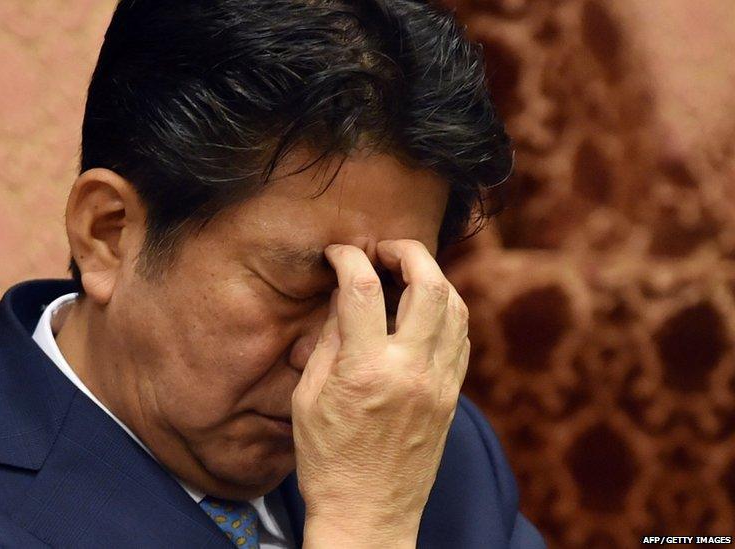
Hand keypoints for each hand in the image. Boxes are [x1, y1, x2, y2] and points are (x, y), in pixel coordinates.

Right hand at [292, 240, 470, 547]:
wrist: (368, 514)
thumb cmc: (327, 461)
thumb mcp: (307, 398)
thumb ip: (328, 341)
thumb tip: (342, 297)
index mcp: (366, 371)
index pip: (363, 288)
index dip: (348, 258)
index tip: (337, 253)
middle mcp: (411, 370)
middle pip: (429, 283)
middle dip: (406, 251)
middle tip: (384, 249)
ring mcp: (440, 384)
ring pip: (456, 306)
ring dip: (433, 277)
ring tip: (406, 273)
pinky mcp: (452, 397)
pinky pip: (461, 338)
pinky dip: (445, 311)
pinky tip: (423, 311)